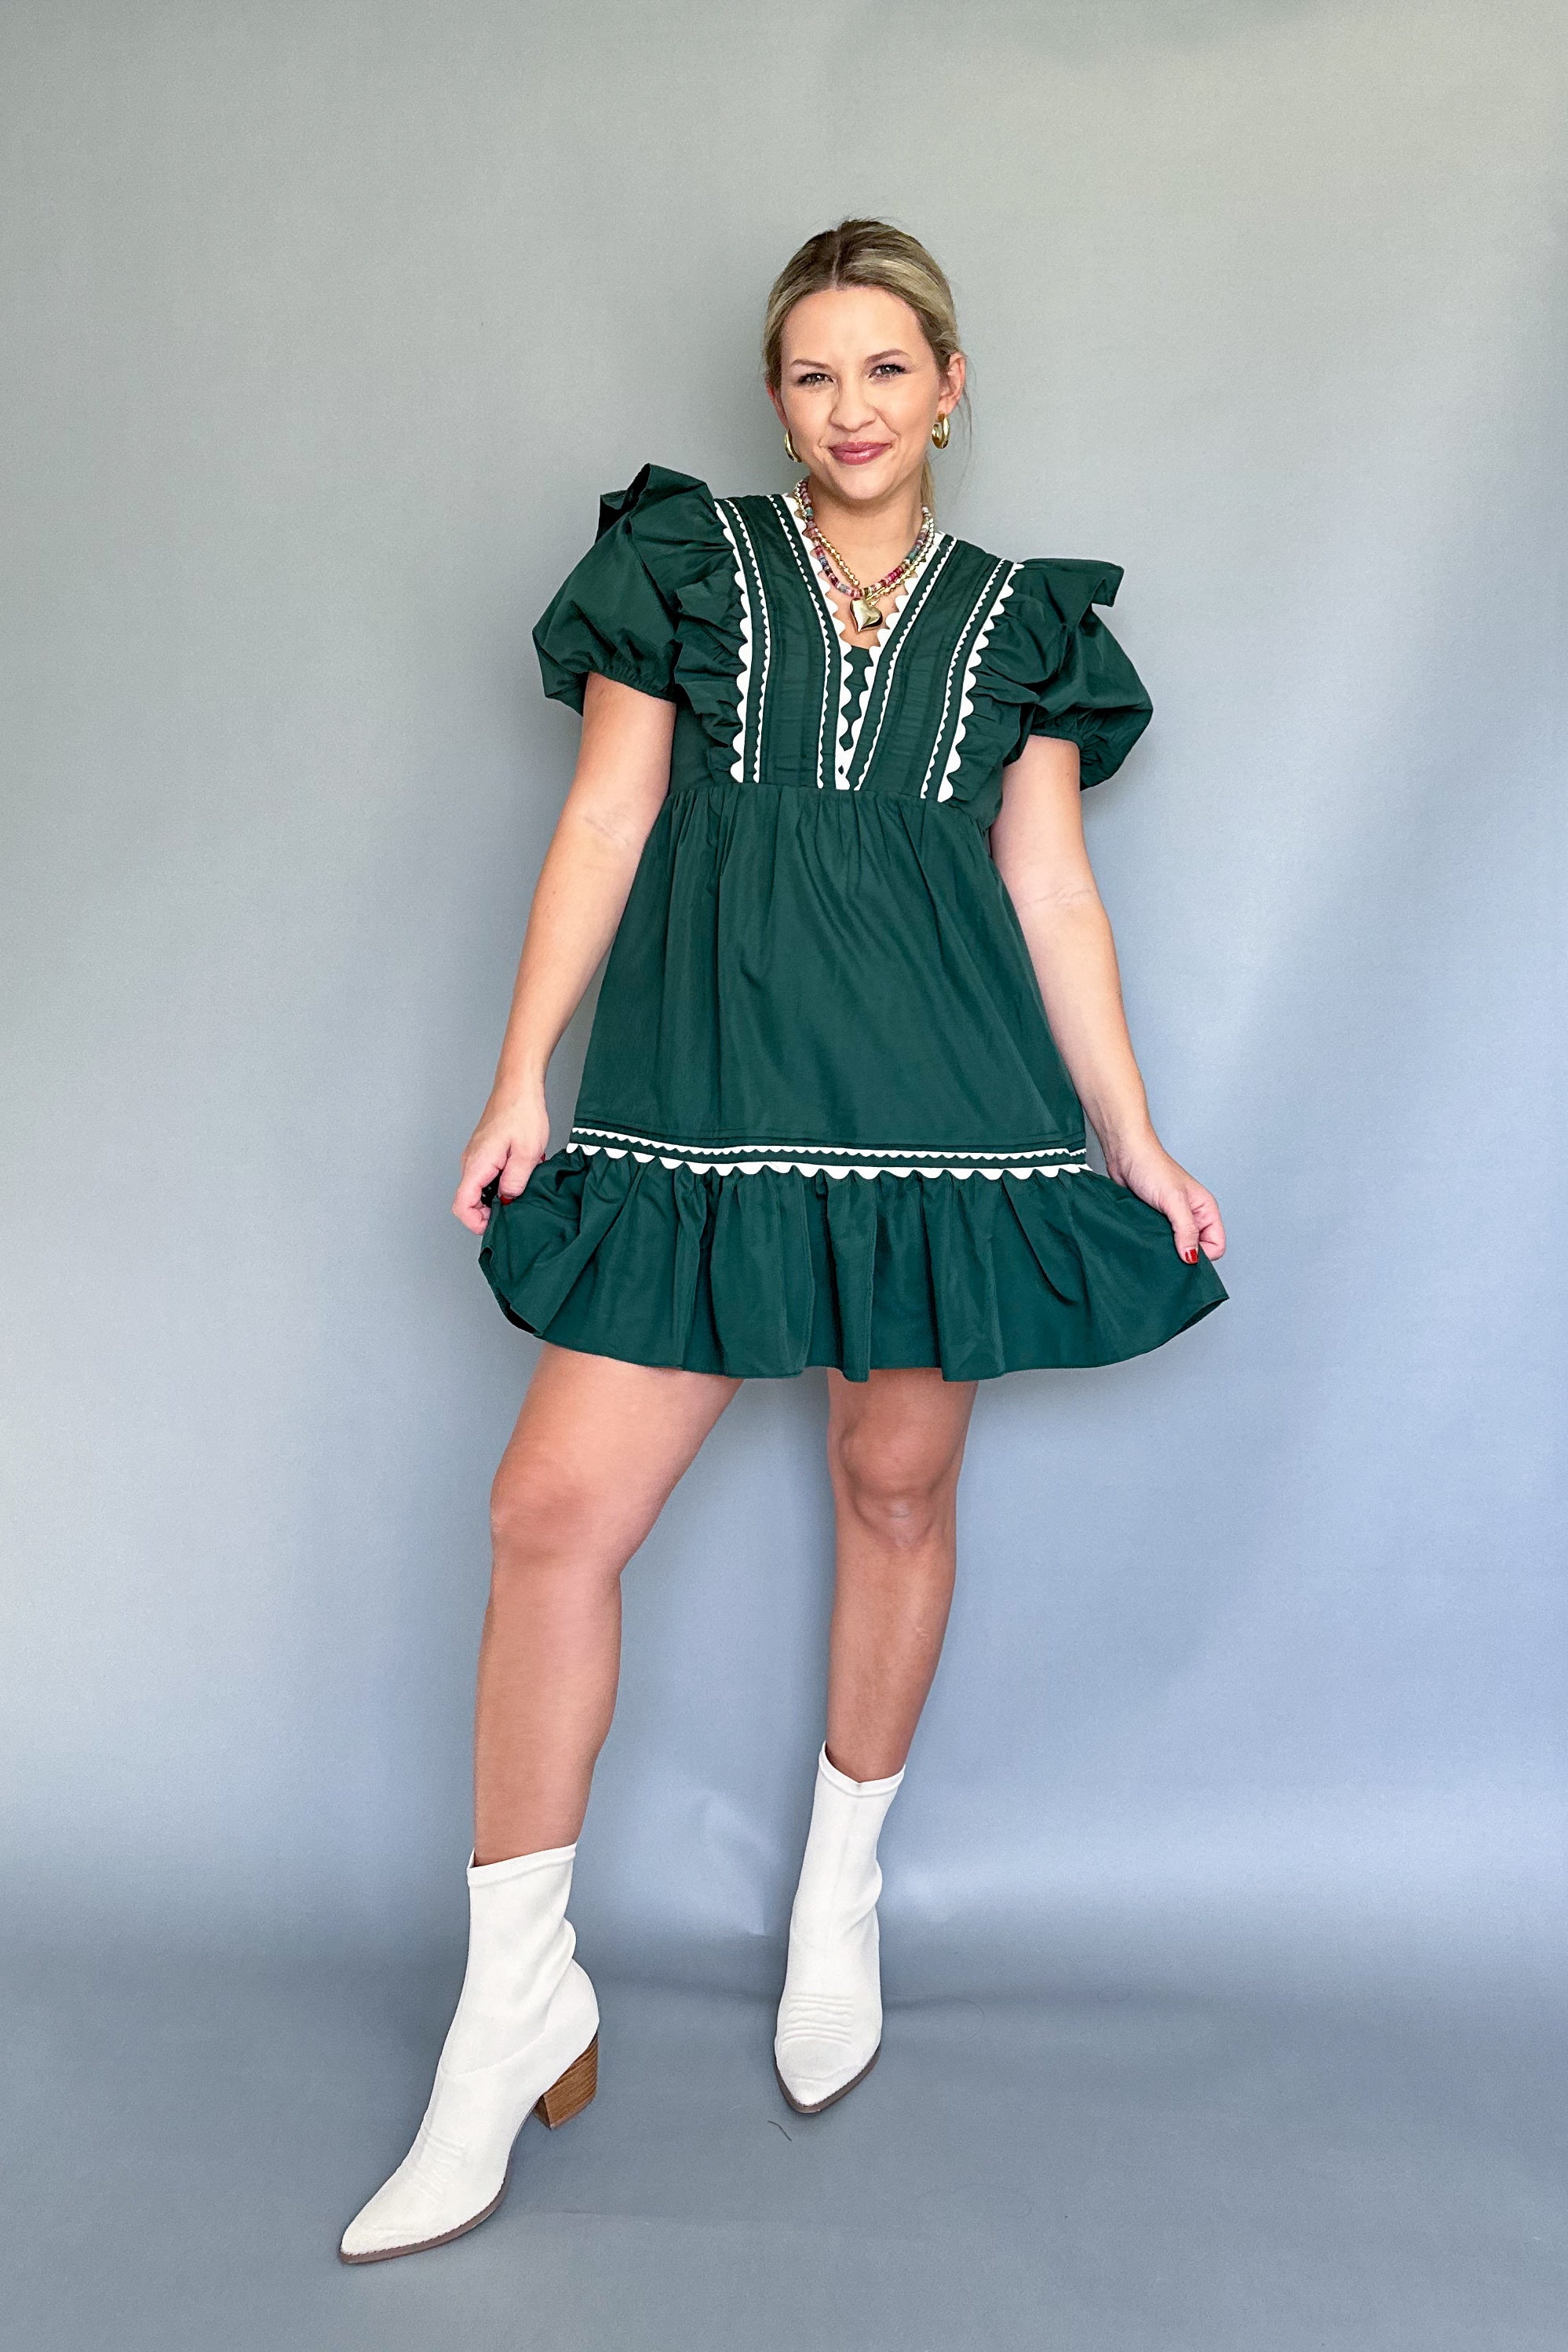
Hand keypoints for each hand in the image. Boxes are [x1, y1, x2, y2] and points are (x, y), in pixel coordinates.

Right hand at [452, 1086, 551, 1234]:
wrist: (518, 1087)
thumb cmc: (522, 1112)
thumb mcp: (527, 1153)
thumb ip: (515, 1182)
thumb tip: (507, 1201)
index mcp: (477, 1164)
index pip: (461, 1205)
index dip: (475, 1222)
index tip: (496, 1225)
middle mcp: (470, 1162)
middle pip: (469, 1200)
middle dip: (489, 1211)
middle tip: (515, 1207)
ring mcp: (475, 1157)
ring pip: (478, 1189)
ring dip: (497, 1195)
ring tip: (520, 1187)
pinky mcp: (483, 1152)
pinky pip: (485, 1177)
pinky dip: (500, 1182)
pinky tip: (519, 1174)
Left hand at [1105, 1134, 1225, 1264]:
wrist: (1125, 1155)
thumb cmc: (1152, 1167)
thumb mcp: (1174, 1201)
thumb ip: (1186, 1230)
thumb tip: (1192, 1258)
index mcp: (1205, 1210)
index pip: (1217, 1245)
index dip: (1203, 1255)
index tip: (1183, 1254)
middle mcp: (1192, 1216)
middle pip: (1197, 1250)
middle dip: (1183, 1255)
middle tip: (1167, 1250)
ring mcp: (1173, 1220)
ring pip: (1176, 1247)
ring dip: (1166, 1249)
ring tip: (1154, 1241)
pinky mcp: (1155, 1221)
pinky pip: (1159, 1241)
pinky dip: (1153, 1243)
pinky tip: (1145, 1238)